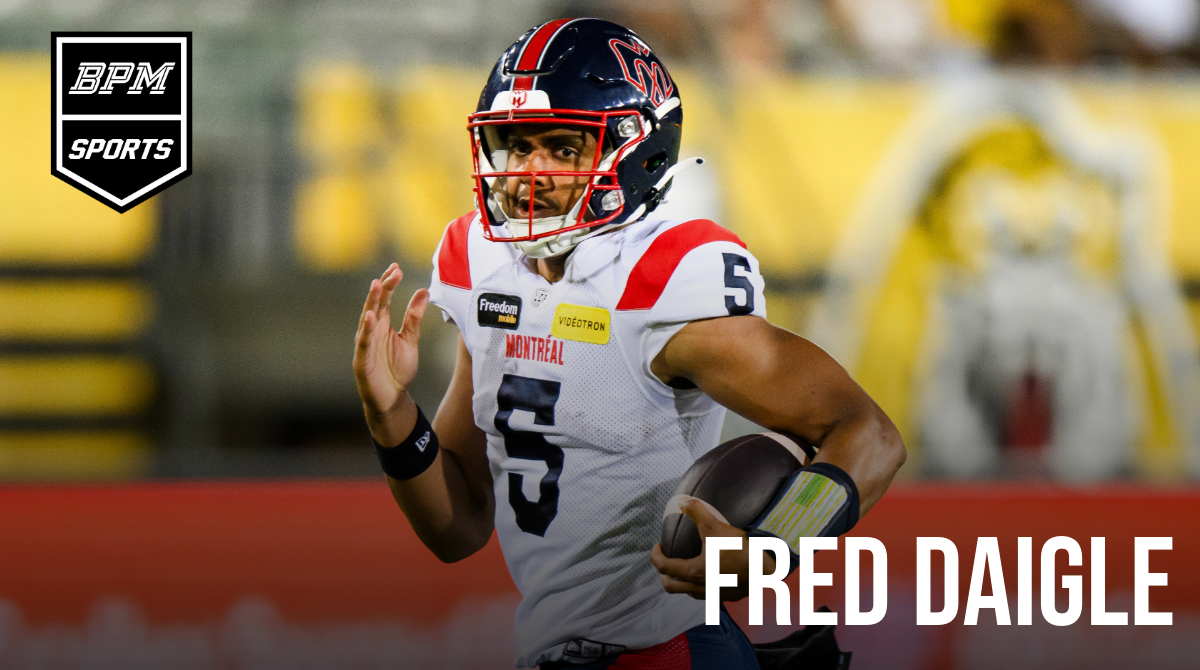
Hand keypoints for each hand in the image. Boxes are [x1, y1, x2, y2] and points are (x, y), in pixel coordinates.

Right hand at [353, 263, 429, 443]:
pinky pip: (363, 342)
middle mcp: (371, 331)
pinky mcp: (362, 361)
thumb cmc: (398, 369)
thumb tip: (424, 291)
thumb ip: (414, 317)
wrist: (392, 398)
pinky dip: (366, 329)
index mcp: (382, 324)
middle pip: (376, 304)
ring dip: (372, 302)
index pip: (384, 299)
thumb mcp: (410, 340)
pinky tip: (370, 316)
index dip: (389, 283)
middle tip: (392, 271)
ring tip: (377, 285)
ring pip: (367, 320)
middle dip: (383, 287)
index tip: (397, 268)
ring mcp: (365, 345)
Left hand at [649, 496, 773, 600]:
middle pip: (670, 586)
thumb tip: (683, 501)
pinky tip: (706, 575)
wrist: (765, 571)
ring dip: (680, 581)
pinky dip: (697, 586)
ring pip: (687, 592)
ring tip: (684, 567)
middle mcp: (699, 587)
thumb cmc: (739, 550)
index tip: (658, 547)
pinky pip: (704, 594)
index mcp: (693, 571)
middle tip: (666, 560)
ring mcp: (712, 595)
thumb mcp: (716, 526)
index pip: (663, 567)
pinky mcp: (725, 597)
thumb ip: (698, 512)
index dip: (655, 556)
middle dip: (663, 574)